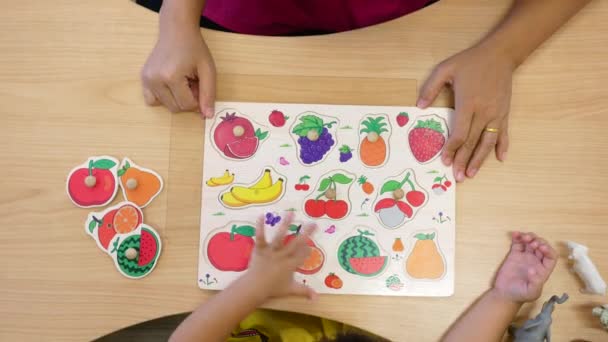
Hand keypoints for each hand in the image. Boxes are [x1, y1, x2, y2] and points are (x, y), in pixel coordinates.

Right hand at [141, 16, 215, 116]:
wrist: (176, 31)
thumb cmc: (194, 48)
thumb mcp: (208, 70)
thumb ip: (208, 94)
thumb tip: (208, 116)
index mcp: (171, 76)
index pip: (187, 105)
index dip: (198, 99)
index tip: (199, 84)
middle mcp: (155, 80)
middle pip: (175, 108)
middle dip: (187, 99)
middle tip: (191, 81)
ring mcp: (146, 79)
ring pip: (165, 106)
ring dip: (176, 99)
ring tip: (182, 82)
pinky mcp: (143, 78)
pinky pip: (152, 100)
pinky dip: (163, 98)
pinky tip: (170, 85)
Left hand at [244, 212, 317, 300]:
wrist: (255, 287)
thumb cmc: (273, 289)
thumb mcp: (291, 290)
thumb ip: (304, 292)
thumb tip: (317, 298)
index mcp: (291, 265)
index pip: (302, 255)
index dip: (307, 249)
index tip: (311, 243)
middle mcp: (284, 255)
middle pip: (296, 243)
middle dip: (306, 232)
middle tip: (313, 223)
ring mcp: (272, 251)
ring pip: (280, 236)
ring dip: (285, 224)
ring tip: (291, 213)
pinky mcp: (260, 249)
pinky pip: (260, 237)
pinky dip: (260, 227)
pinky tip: (261, 216)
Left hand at [418, 43, 514, 180]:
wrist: (500, 54)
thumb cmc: (470, 62)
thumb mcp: (446, 69)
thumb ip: (430, 88)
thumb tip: (419, 106)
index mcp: (468, 103)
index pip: (459, 133)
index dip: (452, 149)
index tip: (445, 161)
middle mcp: (484, 112)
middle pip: (472, 142)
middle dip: (464, 161)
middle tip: (457, 177)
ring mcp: (496, 114)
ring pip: (488, 142)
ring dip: (480, 160)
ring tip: (472, 174)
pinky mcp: (505, 112)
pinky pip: (504, 133)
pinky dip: (503, 147)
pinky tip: (500, 159)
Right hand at [493, 232, 556, 302]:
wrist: (505, 294)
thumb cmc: (520, 295)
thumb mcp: (532, 292)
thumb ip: (536, 282)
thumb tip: (533, 269)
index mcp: (543, 269)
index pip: (551, 256)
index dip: (548, 249)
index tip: (540, 247)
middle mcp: (536, 261)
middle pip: (542, 246)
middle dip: (538, 241)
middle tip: (531, 242)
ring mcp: (525, 257)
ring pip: (530, 242)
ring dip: (529, 237)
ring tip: (524, 237)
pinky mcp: (514, 254)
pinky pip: (518, 243)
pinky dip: (517, 237)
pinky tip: (515, 234)